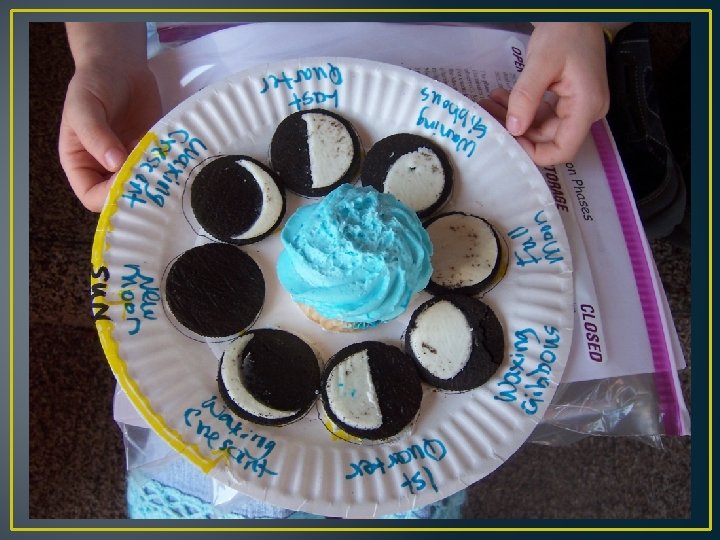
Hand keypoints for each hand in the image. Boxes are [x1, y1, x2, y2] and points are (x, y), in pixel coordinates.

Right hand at [58, 23, 161, 211]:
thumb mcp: (84, 107)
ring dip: (156, 181)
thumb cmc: (94, 84)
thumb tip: (114, 163)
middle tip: (155, 181)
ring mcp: (130, 160)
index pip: (91, 196)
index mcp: (81, 162)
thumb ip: (96, 135)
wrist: (120, 65)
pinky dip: (168, 168)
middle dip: (136, 192)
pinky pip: (160, 168)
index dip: (108, 198)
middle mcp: (105, 168)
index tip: (128, 185)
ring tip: (168, 171)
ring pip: (144, 184)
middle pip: (121, 196)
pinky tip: (177, 161)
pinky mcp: (151, 151)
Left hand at [481, 22, 608, 165]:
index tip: (509, 141)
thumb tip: (514, 128)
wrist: (575, 13)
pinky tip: (502, 98)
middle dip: (517, 131)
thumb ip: (526, 97)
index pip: (564, 149)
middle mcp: (586, 111)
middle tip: (489, 116)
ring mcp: (577, 105)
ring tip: (490, 104)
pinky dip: (522, 108)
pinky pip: (543, 113)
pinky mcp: (568, 99)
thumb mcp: (542, 63)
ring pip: (541, 126)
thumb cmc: (566, 31)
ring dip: (515, 119)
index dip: (536, 153)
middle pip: (549, 139)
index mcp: (586, 106)